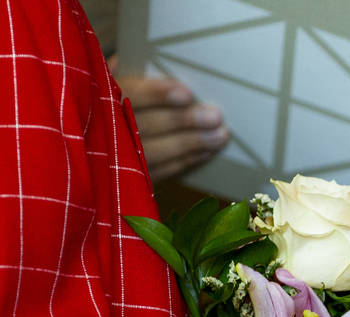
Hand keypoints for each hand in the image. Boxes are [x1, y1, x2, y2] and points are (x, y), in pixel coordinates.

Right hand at [108, 55, 229, 181]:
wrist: (83, 144)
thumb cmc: (105, 102)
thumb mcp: (106, 81)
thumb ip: (123, 71)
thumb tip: (143, 59)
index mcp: (97, 99)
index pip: (127, 95)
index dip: (156, 94)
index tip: (187, 93)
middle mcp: (102, 130)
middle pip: (144, 126)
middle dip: (182, 122)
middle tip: (215, 116)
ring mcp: (115, 159)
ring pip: (155, 153)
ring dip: (192, 144)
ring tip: (220, 136)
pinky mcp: (129, 179)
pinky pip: (160, 171)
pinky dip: (186, 161)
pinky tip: (207, 152)